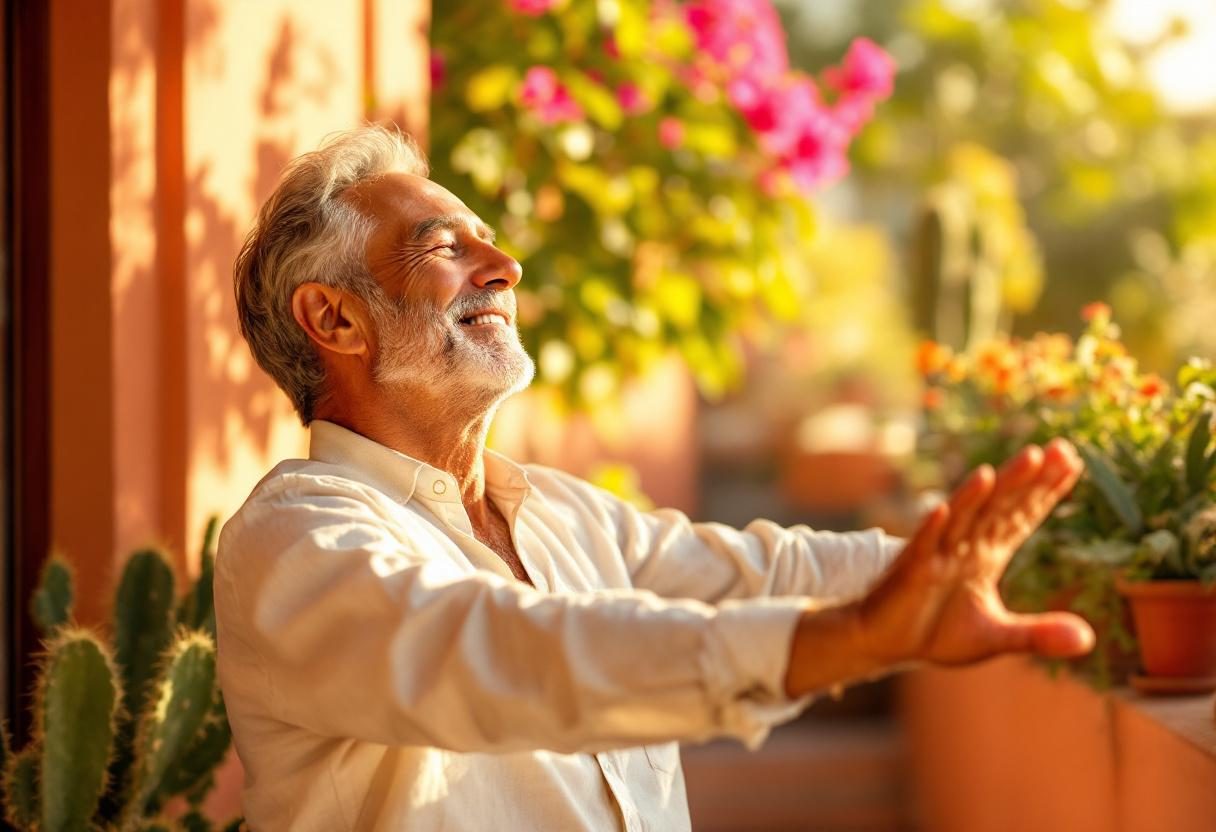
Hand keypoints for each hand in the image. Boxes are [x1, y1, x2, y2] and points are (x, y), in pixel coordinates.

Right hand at [856, 438, 1093, 666]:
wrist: (885, 642)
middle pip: (999, 506)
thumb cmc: (936, 632)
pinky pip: (922, 546)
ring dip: (984, 492)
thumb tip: (1088, 640)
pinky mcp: (910, 571)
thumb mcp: (995, 636)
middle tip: (1057, 449)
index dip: (1046, 491)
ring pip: (964, 517)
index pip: (1021, 516)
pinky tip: (943, 508)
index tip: (1073, 461)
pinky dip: (932, 527)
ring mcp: (937, 555)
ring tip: (1006, 467)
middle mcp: (964, 546)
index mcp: (985, 555)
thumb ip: (1038, 634)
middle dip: (1027, 479)